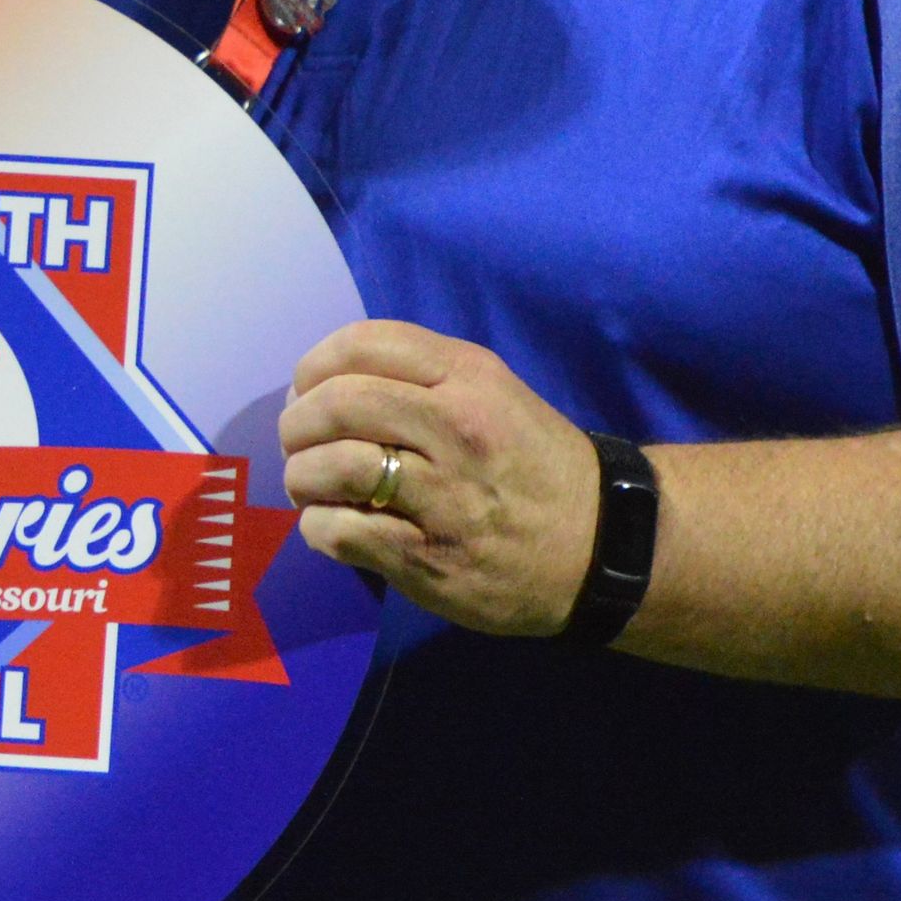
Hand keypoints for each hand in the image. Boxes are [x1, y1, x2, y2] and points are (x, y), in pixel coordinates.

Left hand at [280, 318, 599, 636]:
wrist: (603, 547)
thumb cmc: (534, 467)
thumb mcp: (493, 396)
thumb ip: (420, 380)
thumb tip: (326, 385)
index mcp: (468, 376)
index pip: (360, 343)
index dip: (313, 366)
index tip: (307, 391)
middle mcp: (455, 426)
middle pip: (335, 403)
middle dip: (297, 424)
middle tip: (299, 444)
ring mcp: (443, 494)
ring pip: (331, 466)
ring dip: (302, 477)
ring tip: (311, 488)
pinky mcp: (427, 557)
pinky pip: (338, 531)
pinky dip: (319, 527)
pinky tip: (333, 527)